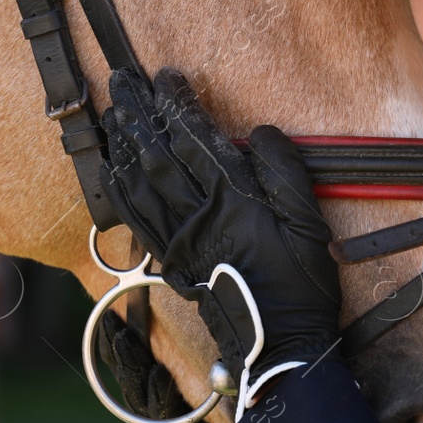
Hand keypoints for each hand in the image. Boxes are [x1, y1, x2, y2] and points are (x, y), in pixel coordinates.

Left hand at [100, 67, 342, 419]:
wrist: (279, 346)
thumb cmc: (301, 284)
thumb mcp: (310, 223)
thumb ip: (285, 173)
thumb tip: (260, 133)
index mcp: (233, 201)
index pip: (196, 141)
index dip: (179, 106)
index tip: (168, 77)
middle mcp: (198, 216)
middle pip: (158, 154)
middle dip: (138, 113)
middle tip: (122, 79)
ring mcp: (178, 239)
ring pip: (140, 182)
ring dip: (122, 144)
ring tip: (112, 112)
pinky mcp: (170, 260)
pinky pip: (136, 219)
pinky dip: (119, 190)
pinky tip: (112, 170)